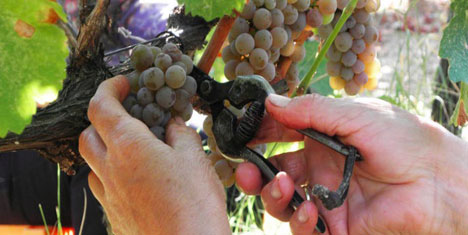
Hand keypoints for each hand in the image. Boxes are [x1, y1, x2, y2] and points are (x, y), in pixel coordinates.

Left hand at [79, 76, 229, 234]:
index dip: (109, 88)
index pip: (101, 106)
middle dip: (102, 119)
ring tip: (133, 149)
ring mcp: (109, 195)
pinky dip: (113, 175)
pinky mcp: (114, 216)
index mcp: (128, 146)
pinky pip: (103, 188)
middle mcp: (110, 169)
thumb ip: (180, 134)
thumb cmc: (194, 204)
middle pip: (87, 135)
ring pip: (92, 163)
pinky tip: (136, 180)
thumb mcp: (194, 158)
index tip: (123, 84)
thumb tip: (173, 124)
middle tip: (127, 117)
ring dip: (105, 149)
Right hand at [236, 94, 467, 233]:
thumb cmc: (403, 139)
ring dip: (272, 195)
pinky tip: (311, 209)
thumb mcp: (354, 113)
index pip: (280, 137)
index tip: (242, 134)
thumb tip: (270, 102)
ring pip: (282, 202)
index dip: (259, 136)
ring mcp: (326, 198)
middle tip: (244, 171)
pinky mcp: (336, 227)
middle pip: (274, 174)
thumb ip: (310, 109)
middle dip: (253, 174)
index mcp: (322, 139)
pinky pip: (305, 228)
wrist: (436, 181)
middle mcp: (320, 168)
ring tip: (281, 185)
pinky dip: (300, 221)